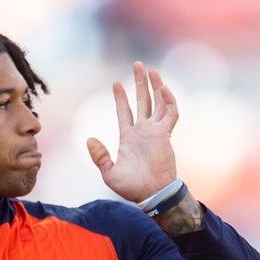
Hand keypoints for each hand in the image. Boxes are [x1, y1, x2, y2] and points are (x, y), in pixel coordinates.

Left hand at [87, 62, 178, 201]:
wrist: (152, 194)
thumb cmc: (131, 188)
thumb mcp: (109, 173)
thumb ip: (100, 156)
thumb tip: (90, 139)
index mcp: (128, 137)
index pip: (124, 112)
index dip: (121, 97)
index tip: (116, 83)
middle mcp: (143, 131)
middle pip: (142, 101)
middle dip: (140, 83)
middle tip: (138, 65)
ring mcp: (156, 132)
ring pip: (158, 103)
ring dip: (156, 87)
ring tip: (152, 71)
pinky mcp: (166, 135)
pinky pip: (170, 114)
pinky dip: (169, 101)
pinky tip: (164, 89)